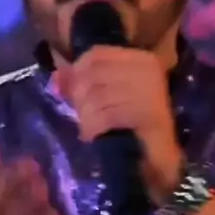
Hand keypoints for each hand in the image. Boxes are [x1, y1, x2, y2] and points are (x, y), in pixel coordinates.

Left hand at [56, 47, 182, 202]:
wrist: (158, 160)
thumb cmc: (131, 127)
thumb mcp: (105, 98)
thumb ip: (80, 84)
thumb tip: (56, 77)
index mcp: (141, 60)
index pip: (97, 54)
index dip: (76, 71)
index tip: (70, 92)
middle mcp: (149, 71)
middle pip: (94, 74)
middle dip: (80, 97)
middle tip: (81, 115)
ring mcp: (152, 92)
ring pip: (97, 95)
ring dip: (85, 115)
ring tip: (88, 128)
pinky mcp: (149, 115)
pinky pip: (107, 115)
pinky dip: (93, 126)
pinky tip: (92, 135)